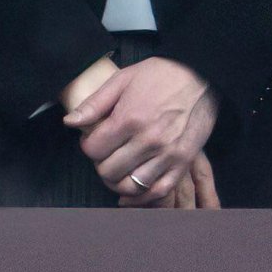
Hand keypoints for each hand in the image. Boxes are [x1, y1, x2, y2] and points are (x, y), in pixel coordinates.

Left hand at [62, 56, 217, 204]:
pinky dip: (143, 196)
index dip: (88, 147)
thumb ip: (94, 104)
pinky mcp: (184, 162)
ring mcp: (168, 154)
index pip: (94, 150)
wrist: (201, 76)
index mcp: (129, 118)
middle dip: (101, 164)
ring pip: (132, 186)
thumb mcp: (122, 79)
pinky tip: (134, 189)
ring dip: (119, 181)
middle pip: (110, 171)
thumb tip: (70, 122)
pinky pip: (160, 191)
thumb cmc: (160, 75)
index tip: (92, 141)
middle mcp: (148, 140)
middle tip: (105, 155)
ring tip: (117, 170)